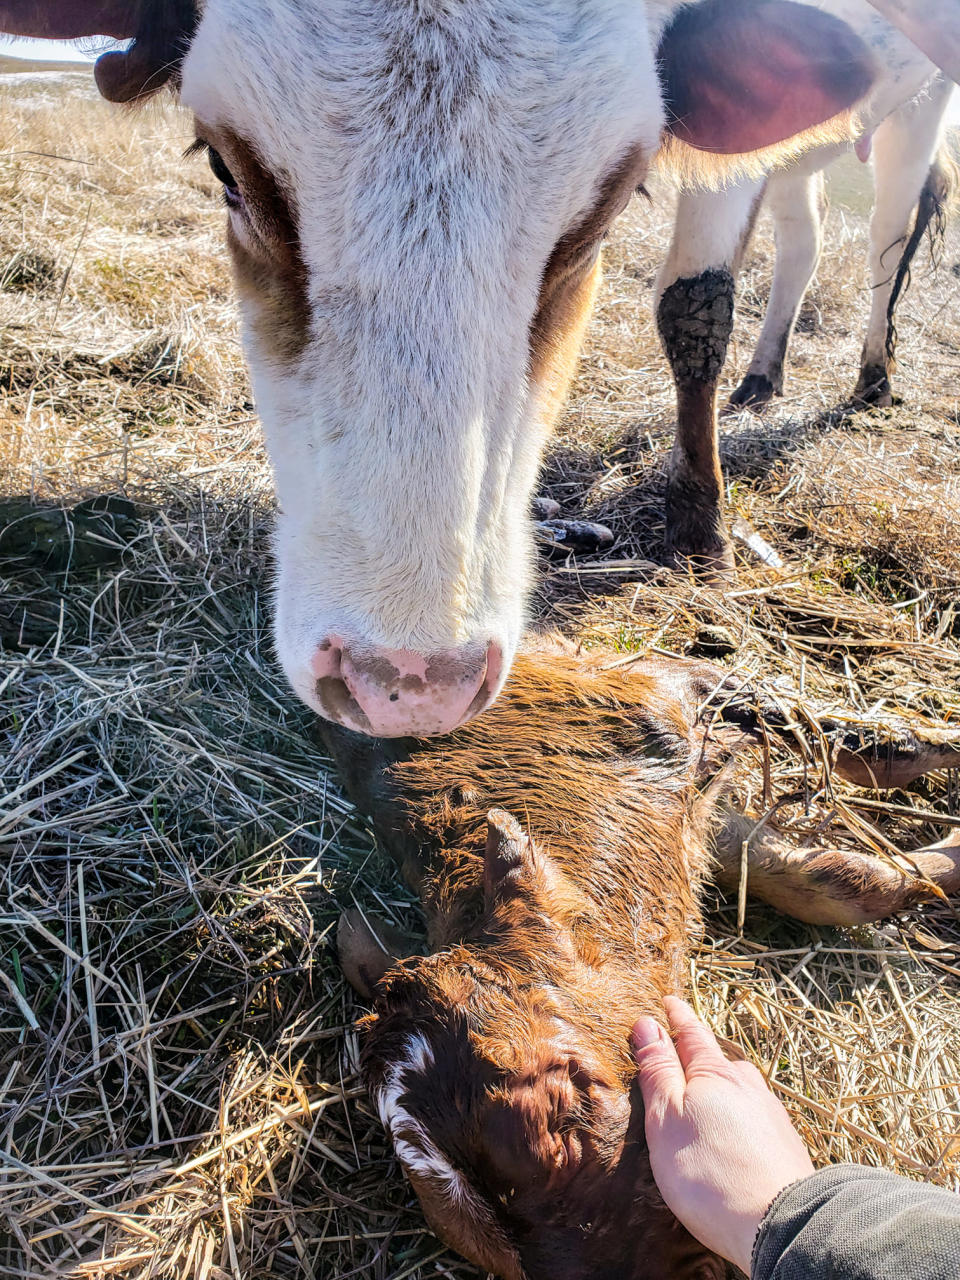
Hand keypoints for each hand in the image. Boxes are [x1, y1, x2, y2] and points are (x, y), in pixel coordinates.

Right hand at [632, 996, 813, 1273]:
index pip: (691, 1032)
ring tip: (706, 1096)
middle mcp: (748, 1085)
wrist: (780, 1224)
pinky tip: (735, 1133)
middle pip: (718, 1060)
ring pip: (741, 1089)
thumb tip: (647, 1024)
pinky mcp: (785, 1145)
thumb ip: (659, 1071)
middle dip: (699, 1053)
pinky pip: (755, 1117)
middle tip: (681, 1050)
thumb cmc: (710, 1172)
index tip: (668, 1002)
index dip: (677, 1017)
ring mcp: (771, 1115)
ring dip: (722, 1087)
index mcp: (715, 1073)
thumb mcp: (667, 1119)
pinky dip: (739, 1116)